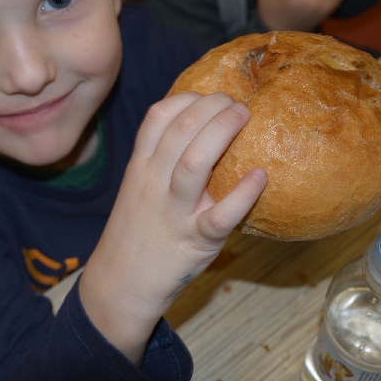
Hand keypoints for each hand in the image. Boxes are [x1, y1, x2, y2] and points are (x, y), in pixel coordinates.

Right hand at [79, 91, 266, 364]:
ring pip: (194, 162)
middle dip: (212, 107)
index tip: (210, 97)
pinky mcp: (195, 242)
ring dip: (222, 132)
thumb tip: (201, 128)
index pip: (158, 116)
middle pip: (180, 130)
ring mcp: (174, 212)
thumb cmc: (138, 230)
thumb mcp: (138, 187)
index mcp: (140, 166)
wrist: (120, 283)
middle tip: (236, 103)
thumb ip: (160, 158)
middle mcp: (154, 183)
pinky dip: (242, 194)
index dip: (189, 98)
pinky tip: (260, 177)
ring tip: (244, 117)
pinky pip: (220, 216)